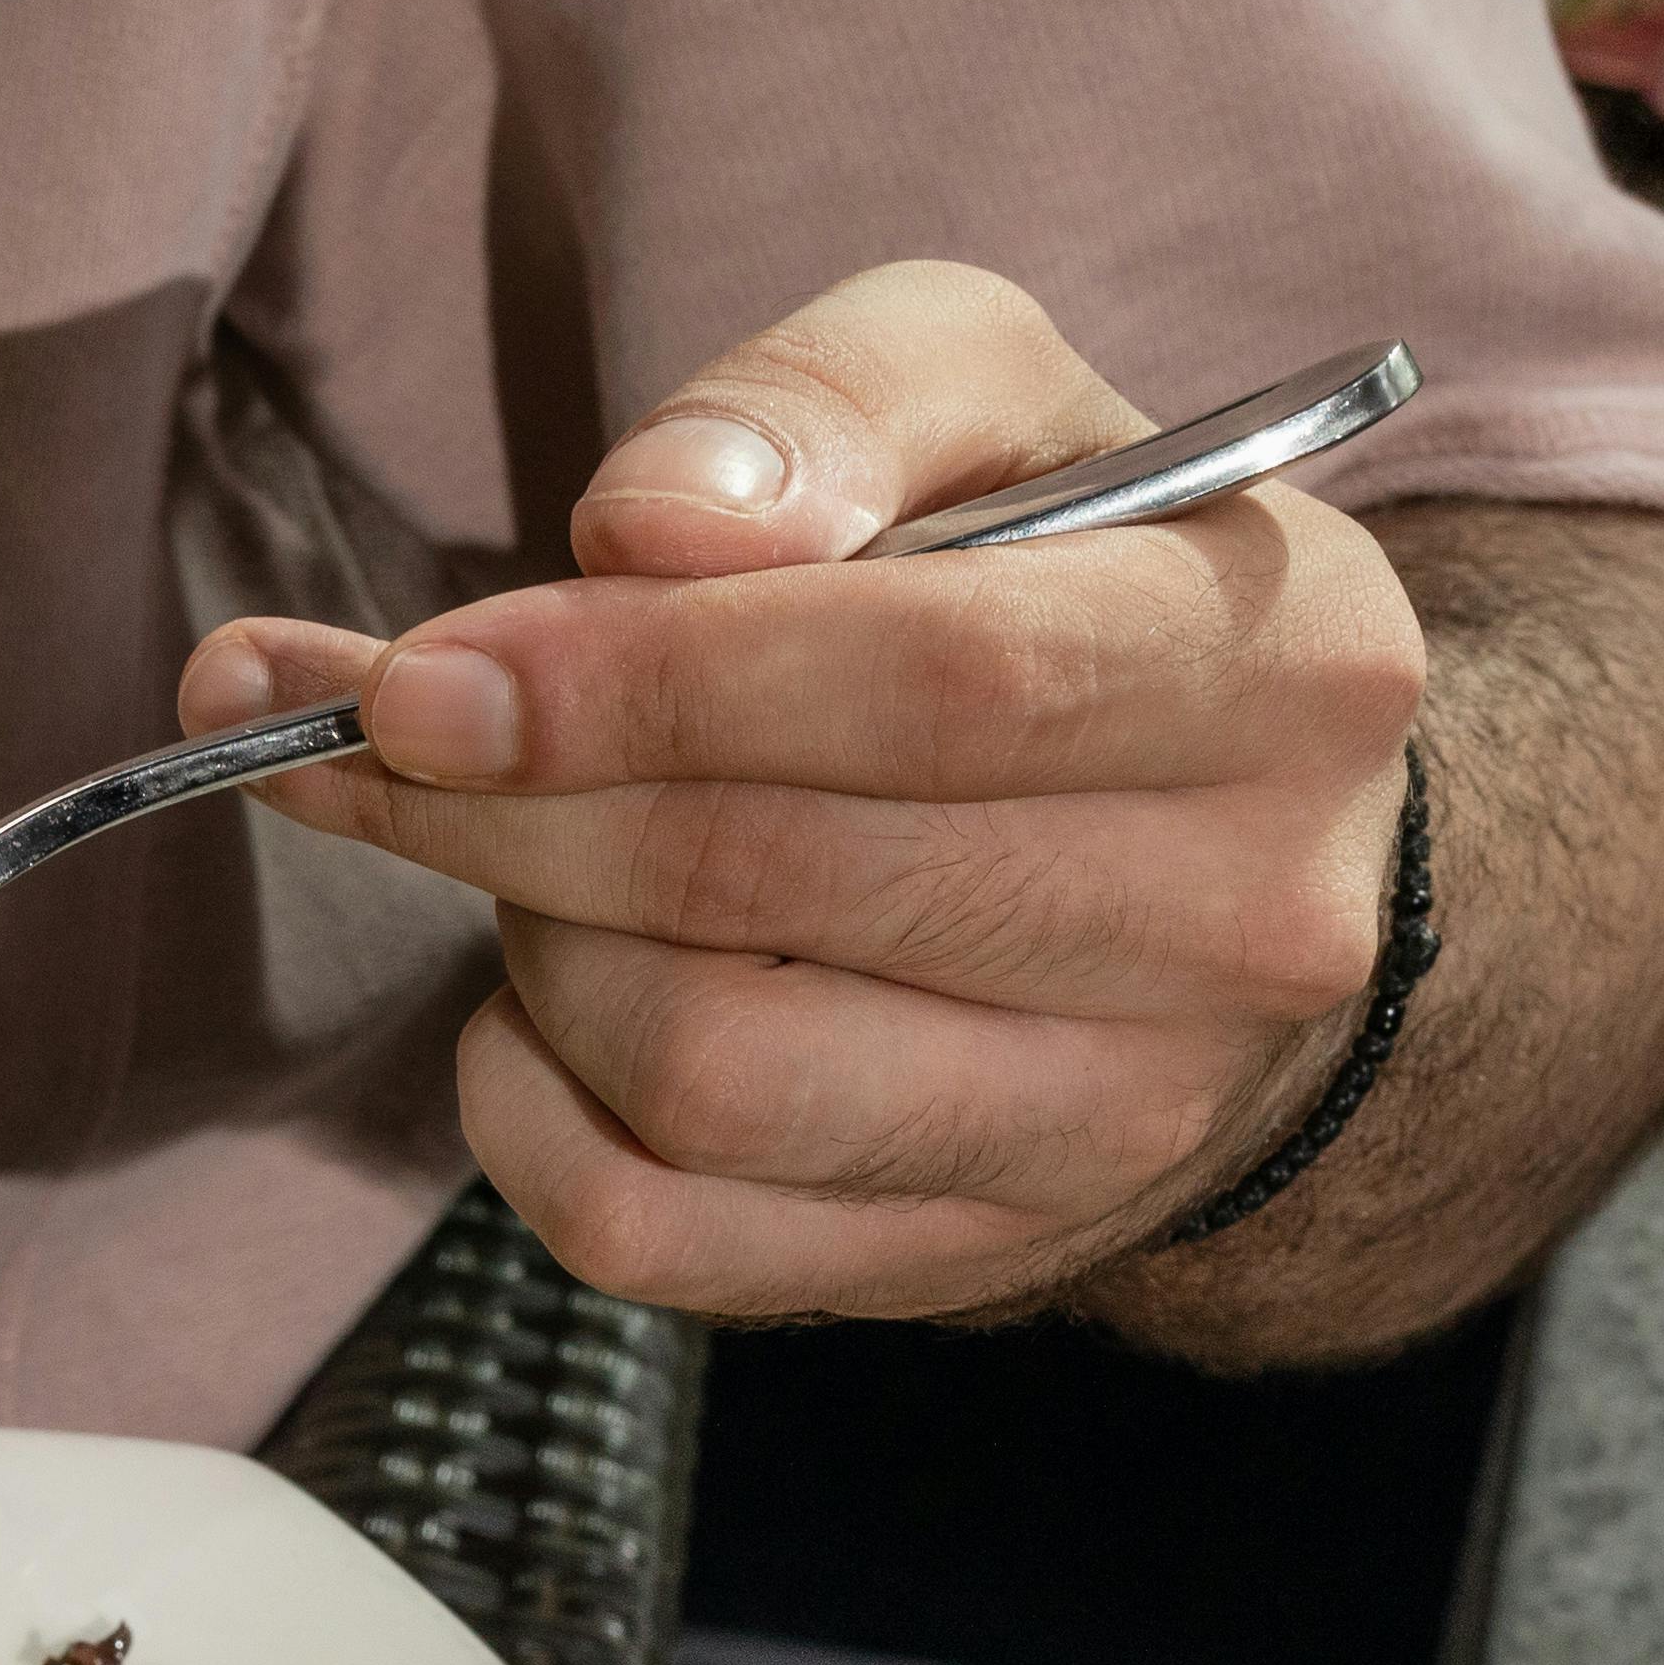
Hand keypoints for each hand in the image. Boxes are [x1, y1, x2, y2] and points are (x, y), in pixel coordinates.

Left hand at [183, 260, 1424, 1315]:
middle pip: (772, 883)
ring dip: (540, 948)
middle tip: (378, 734)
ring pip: (701, 1075)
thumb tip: (646, 530)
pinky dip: (526, 1111)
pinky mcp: (971, 1261)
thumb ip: (819, 412)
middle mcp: (1241, 924)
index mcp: (1285, 673)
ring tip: (541, 854)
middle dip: (512, 803)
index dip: (638, 683)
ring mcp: (1114, 1123)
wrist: (1226, 850)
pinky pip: (647, 1230)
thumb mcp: (986, 404)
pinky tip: (547, 1004)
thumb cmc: (1065, 590)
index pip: (932, 688)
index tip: (420, 679)